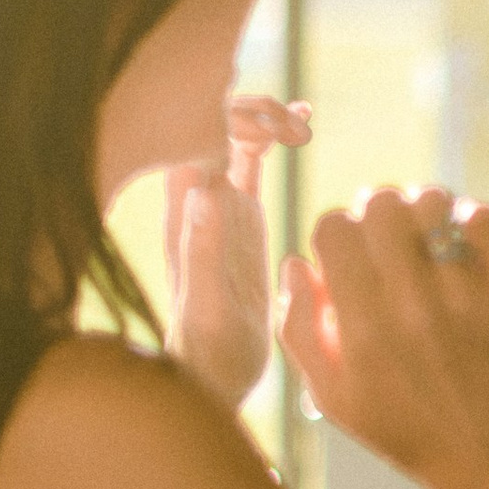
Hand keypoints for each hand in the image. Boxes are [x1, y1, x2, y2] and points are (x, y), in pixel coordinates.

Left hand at [165, 95, 309, 408]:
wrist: (211, 375)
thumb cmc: (203, 352)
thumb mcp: (205, 307)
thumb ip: (202, 250)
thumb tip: (205, 188)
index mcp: (184, 215)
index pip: (196, 141)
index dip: (230, 122)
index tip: (274, 132)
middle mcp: (197, 202)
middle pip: (214, 128)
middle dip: (253, 114)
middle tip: (297, 127)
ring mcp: (220, 206)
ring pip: (234, 139)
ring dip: (266, 120)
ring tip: (304, 124)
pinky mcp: (242, 218)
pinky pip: (253, 164)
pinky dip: (274, 138)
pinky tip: (304, 123)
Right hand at [279, 188, 488, 488]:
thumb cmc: (406, 434)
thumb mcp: (334, 399)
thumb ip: (299, 329)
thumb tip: (297, 263)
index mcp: (361, 330)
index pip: (333, 227)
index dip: (337, 233)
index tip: (352, 257)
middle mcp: (413, 308)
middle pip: (380, 202)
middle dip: (377, 214)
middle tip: (390, 242)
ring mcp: (469, 299)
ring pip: (433, 203)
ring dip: (424, 211)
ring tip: (428, 240)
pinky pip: (485, 220)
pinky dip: (471, 220)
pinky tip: (465, 246)